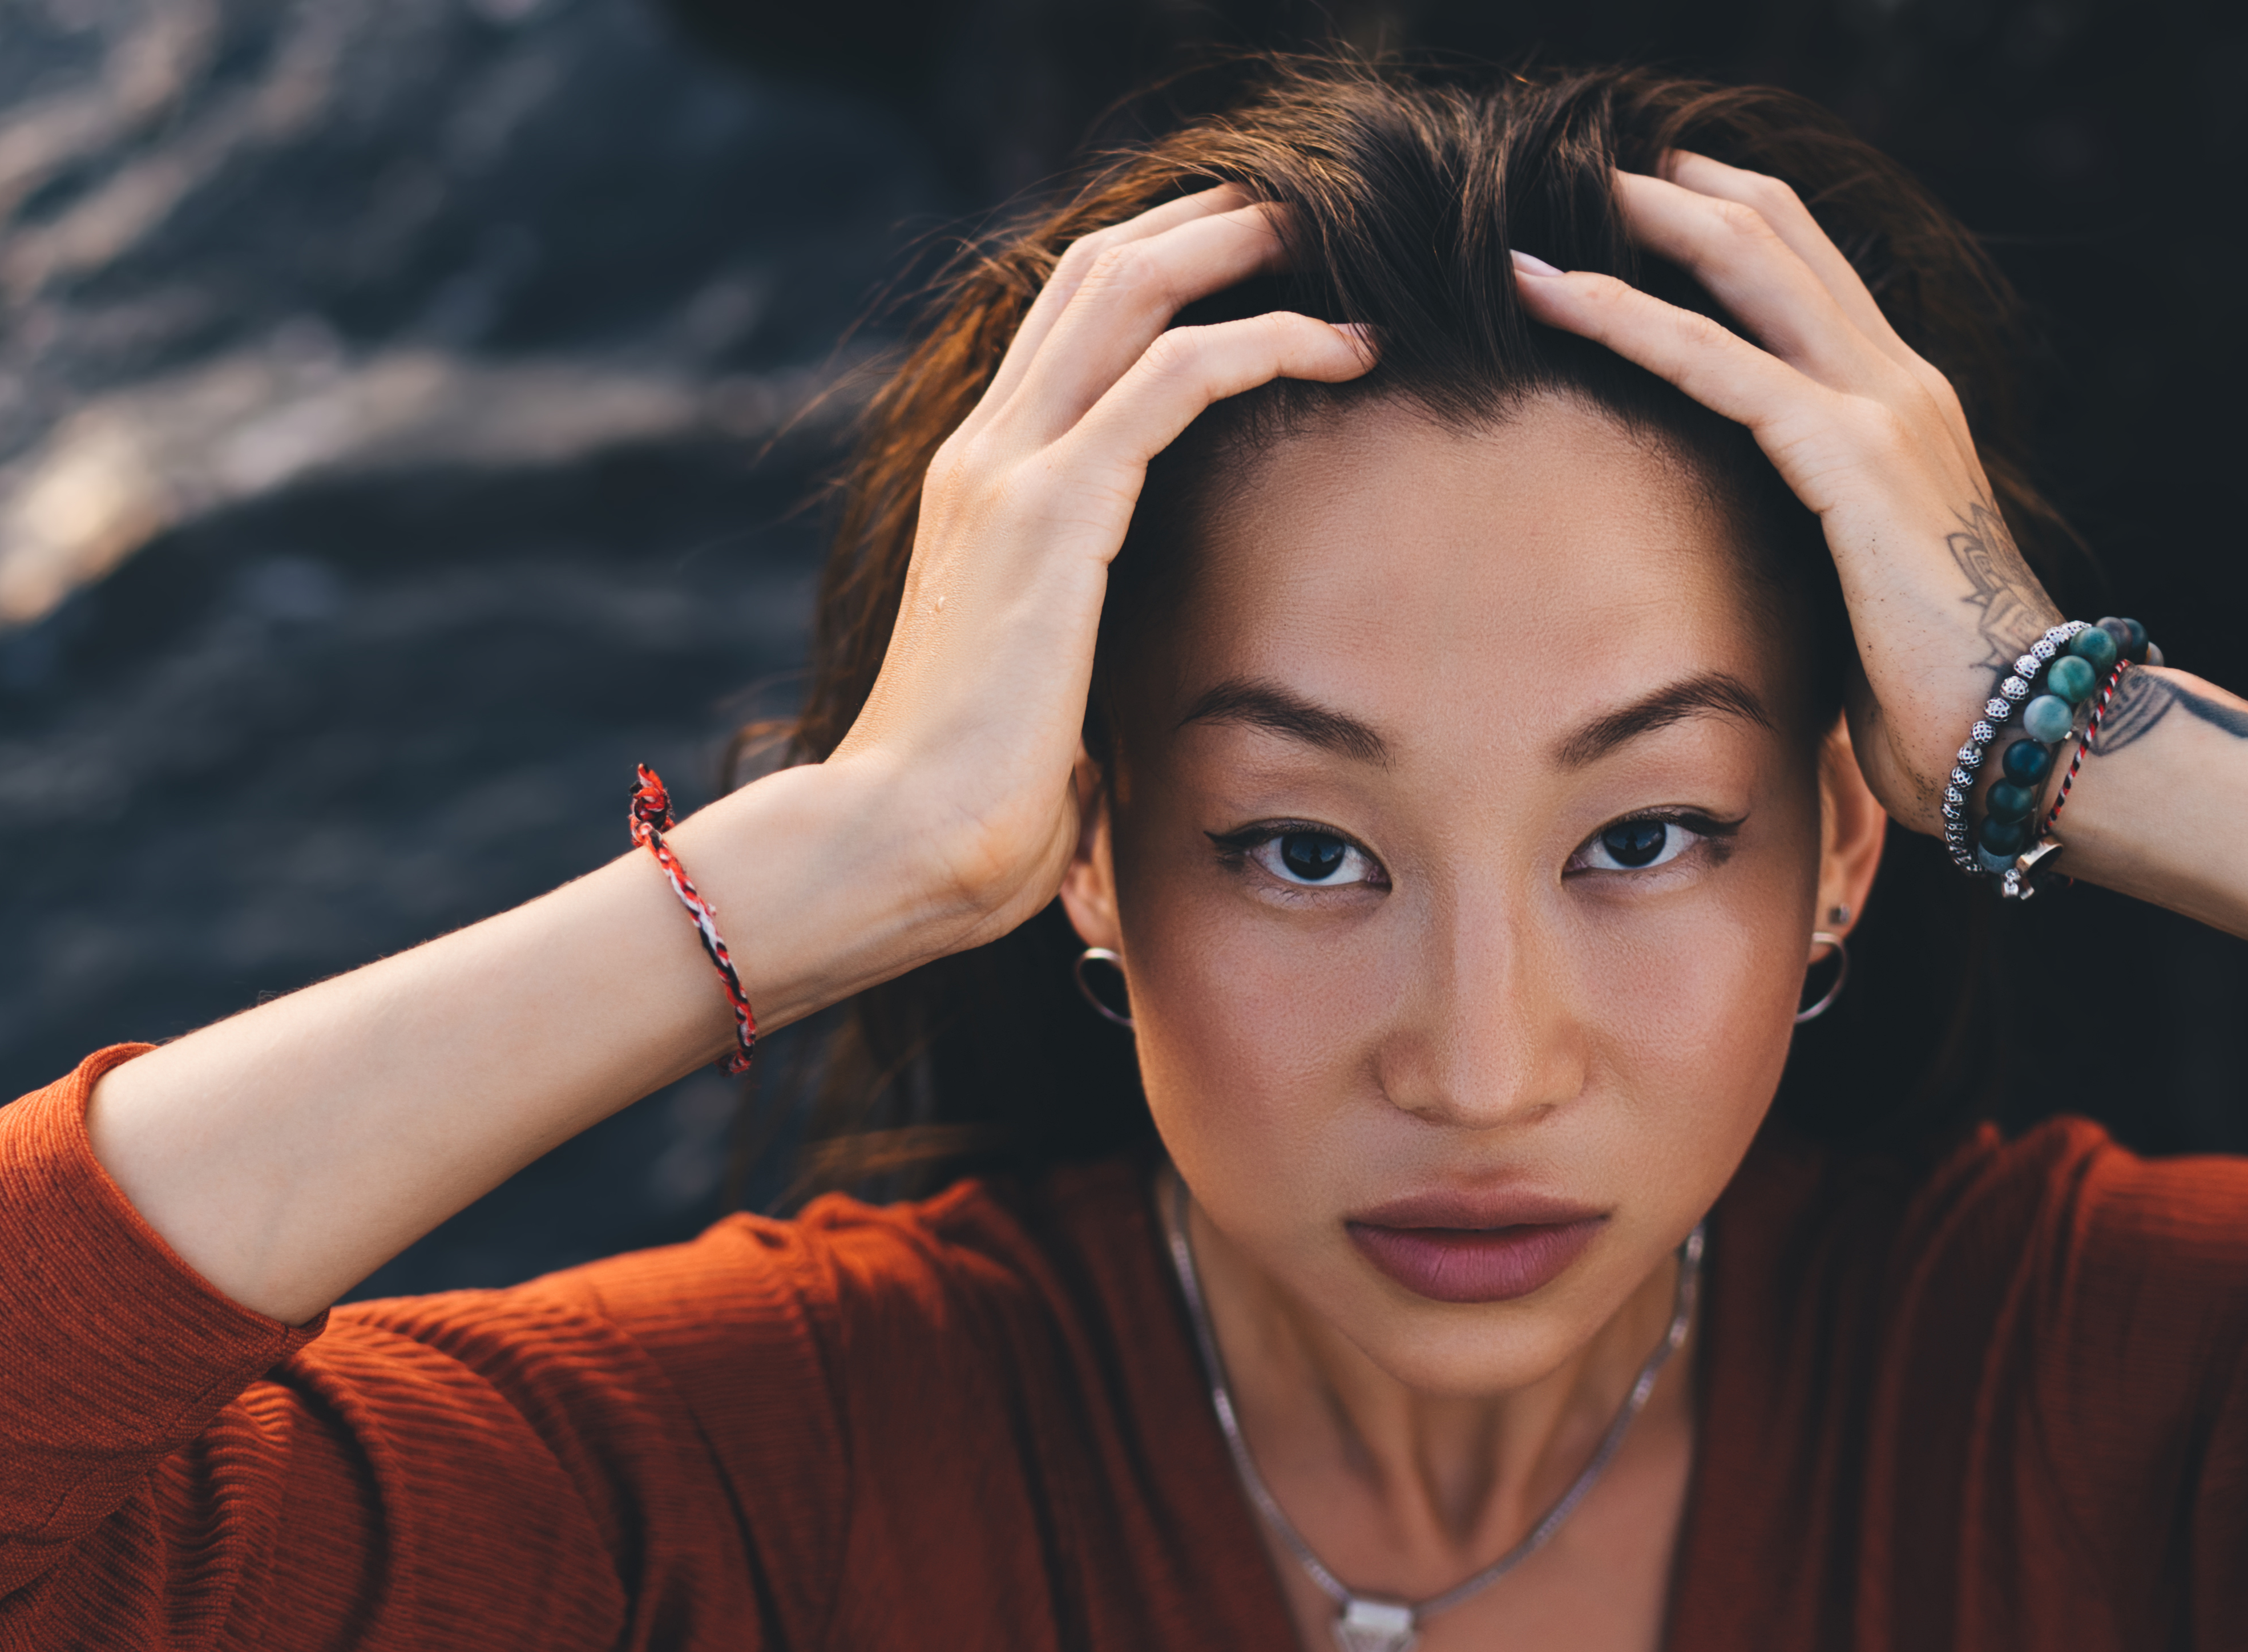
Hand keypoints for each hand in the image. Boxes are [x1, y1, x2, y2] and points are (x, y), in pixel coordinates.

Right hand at [824, 187, 1375, 956]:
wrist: (901, 842)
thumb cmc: (974, 803)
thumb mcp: (1042, 688)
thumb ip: (1084, 641)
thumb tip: (1142, 675)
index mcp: (978, 485)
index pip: (1067, 324)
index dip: (1161, 268)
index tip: (1255, 263)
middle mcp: (985, 452)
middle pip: (1099, 273)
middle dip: (1208, 225)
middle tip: (1307, 212)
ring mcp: (1010, 469)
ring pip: (1135, 291)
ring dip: (1244, 251)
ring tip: (1340, 240)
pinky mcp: (1054, 509)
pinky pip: (1178, 378)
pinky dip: (1269, 341)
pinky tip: (1346, 344)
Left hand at [1509, 152, 2058, 834]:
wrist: (2022, 737)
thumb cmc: (1934, 693)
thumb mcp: (1860, 581)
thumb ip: (1812, 531)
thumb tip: (1733, 548)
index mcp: (1904, 405)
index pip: (1807, 267)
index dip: (1722, 215)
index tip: (1634, 203)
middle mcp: (1901, 383)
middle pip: (1777, 232)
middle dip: (1673, 190)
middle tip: (1577, 169)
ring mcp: (1886, 410)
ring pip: (1746, 267)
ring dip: (1639, 227)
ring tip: (1540, 211)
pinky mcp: (1854, 460)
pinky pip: (1720, 363)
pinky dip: (1628, 320)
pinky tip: (1555, 295)